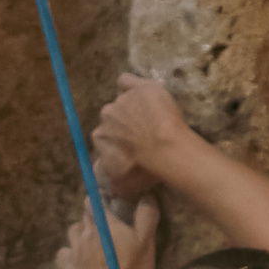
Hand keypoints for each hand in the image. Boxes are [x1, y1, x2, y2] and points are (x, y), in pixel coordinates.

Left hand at [58, 190, 157, 268]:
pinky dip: (69, 252)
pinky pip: (63, 254)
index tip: (107, 203)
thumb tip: (146, 195)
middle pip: (84, 217)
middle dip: (92, 217)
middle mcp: (85, 233)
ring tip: (91, 241)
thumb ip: (146, 216)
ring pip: (72, 232)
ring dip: (80, 232)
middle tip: (106, 226)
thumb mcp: (146, 243)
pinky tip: (77, 258)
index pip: (94, 201)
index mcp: (104, 224)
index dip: (99, 200)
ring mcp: (74, 251)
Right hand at [90, 69, 197, 194]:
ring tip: (152, 118)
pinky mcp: (139, 87)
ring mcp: (123, 99)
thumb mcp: (125, 183)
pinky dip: (131, 84)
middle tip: (143, 133)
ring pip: (125, 102)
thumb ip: (113, 182)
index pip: (105, 136)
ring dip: (135, 108)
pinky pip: (127, 80)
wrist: (167, 147)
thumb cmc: (146, 167)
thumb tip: (110, 188)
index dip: (118, 141)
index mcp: (100, 136)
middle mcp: (107, 115)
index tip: (130, 147)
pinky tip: (140, 90)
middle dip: (125, 123)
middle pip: (114, 117)